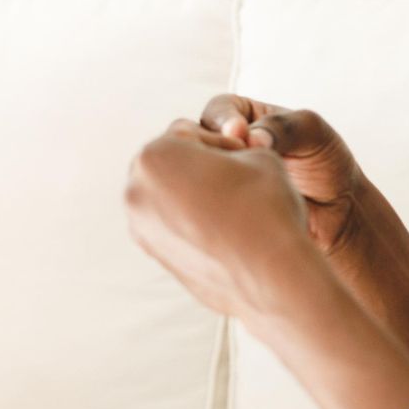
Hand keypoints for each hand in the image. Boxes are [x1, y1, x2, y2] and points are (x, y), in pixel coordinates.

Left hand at [124, 125, 317, 323]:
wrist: (272, 275)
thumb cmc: (265, 205)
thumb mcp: (257, 153)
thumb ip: (228, 146)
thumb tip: (220, 158)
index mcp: (154, 155)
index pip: (187, 132)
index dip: (222, 142)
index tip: (245, 159)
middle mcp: (136, 191)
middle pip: (170, 165)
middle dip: (199, 167)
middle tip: (237, 181)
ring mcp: (141, 227)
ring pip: (169, 197)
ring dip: (194, 196)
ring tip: (232, 208)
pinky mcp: (155, 256)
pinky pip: (172, 227)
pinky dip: (192, 224)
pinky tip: (224, 231)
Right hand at [200, 94, 366, 257]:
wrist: (337, 216)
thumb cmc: (326, 166)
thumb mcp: (313, 133)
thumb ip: (283, 126)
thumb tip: (251, 139)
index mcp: (244, 115)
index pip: (218, 110)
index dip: (224, 122)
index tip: (241, 136)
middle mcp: (225, 144)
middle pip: (196, 139)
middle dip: (212, 149)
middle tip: (235, 163)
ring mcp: (219, 177)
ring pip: (195, 172)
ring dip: (210, 179)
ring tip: (236, 189)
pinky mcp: (219, 206)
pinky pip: (203, 201)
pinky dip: (213, 202)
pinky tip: (235, 208)